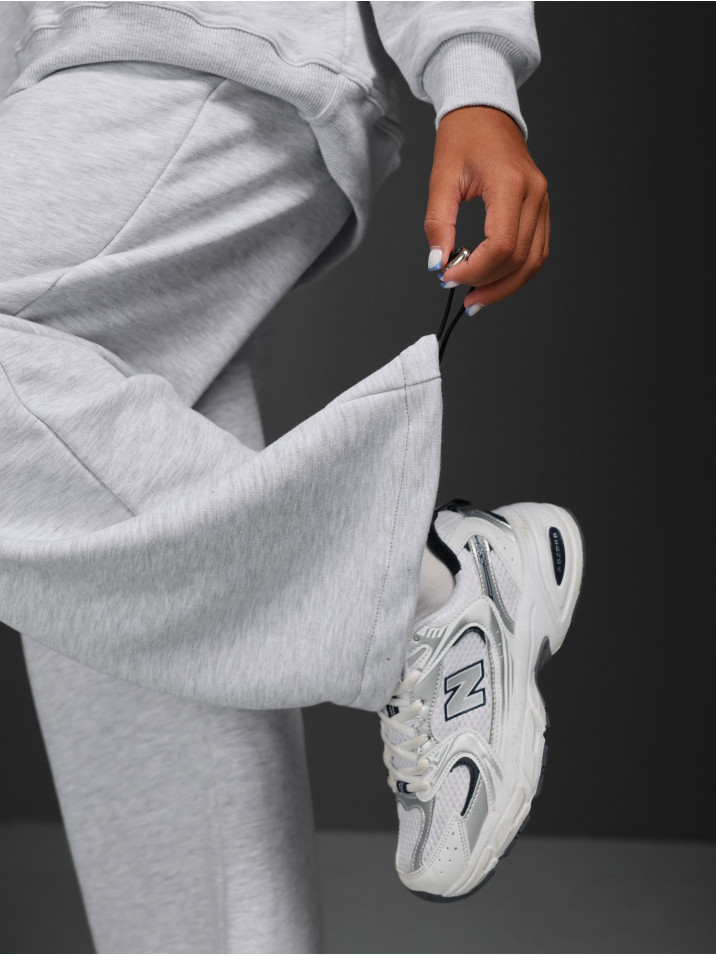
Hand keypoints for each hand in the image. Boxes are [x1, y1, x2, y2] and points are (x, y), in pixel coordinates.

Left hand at [425, 106, 549, 312]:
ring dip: (506, 285)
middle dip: (488, 283)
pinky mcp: (541, 208)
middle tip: (460, 293)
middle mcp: (534, 193)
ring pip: (533, 261)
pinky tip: (493, 280)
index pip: (501, 245)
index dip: (475, 270)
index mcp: (510, 184)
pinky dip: (516, 271)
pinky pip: (536, 250)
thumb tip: (436, 264)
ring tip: (477, 298)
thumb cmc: (463, 139)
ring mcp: (543, 201)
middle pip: (519, 258)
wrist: (484, 113)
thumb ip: (438, 224)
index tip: (448, 276)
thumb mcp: (441, 180)